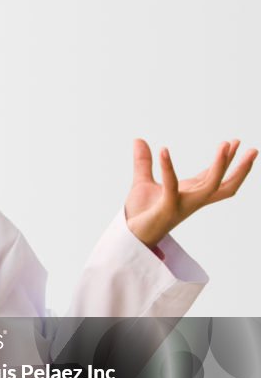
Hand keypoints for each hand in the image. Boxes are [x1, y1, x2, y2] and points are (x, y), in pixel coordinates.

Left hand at [124, 138, 257, 247]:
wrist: (128, 237)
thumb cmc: (140, 214)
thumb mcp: (143, 183)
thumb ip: (143, 162)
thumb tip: (139, 140)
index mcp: (190, 194)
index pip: (214, 177)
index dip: (226, 161)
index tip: (234, 142)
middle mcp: (191, 200)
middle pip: (224, 184)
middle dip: (241, 168)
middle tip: (253, 149)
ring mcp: (182, 204)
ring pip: (211, 185)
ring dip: (220, 165)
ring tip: (225, 144)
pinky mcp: (167, 207)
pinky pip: (171, 185)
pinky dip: (168, 167)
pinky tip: (163, 150)